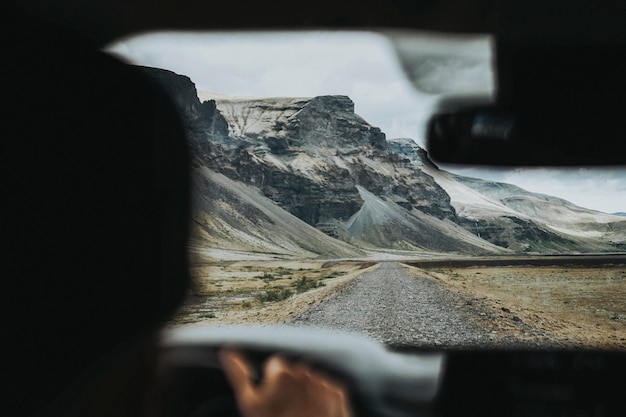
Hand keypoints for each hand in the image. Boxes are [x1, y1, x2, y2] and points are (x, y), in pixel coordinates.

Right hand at [219, 349, 352, 416]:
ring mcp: (324, 381)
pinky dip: (324, 398)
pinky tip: (317, 413)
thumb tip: (226, 350)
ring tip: (302, 413)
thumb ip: (239, 374)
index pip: (276, 366)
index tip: (273, 400)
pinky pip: (328, 388)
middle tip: (287, 409)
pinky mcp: (340, 393)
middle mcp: (306, 371)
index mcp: (282, 371)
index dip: (272, 383)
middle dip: (291, 386)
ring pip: (312, 380)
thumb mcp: (250, 404)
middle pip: (295, 372)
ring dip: (308, 391)